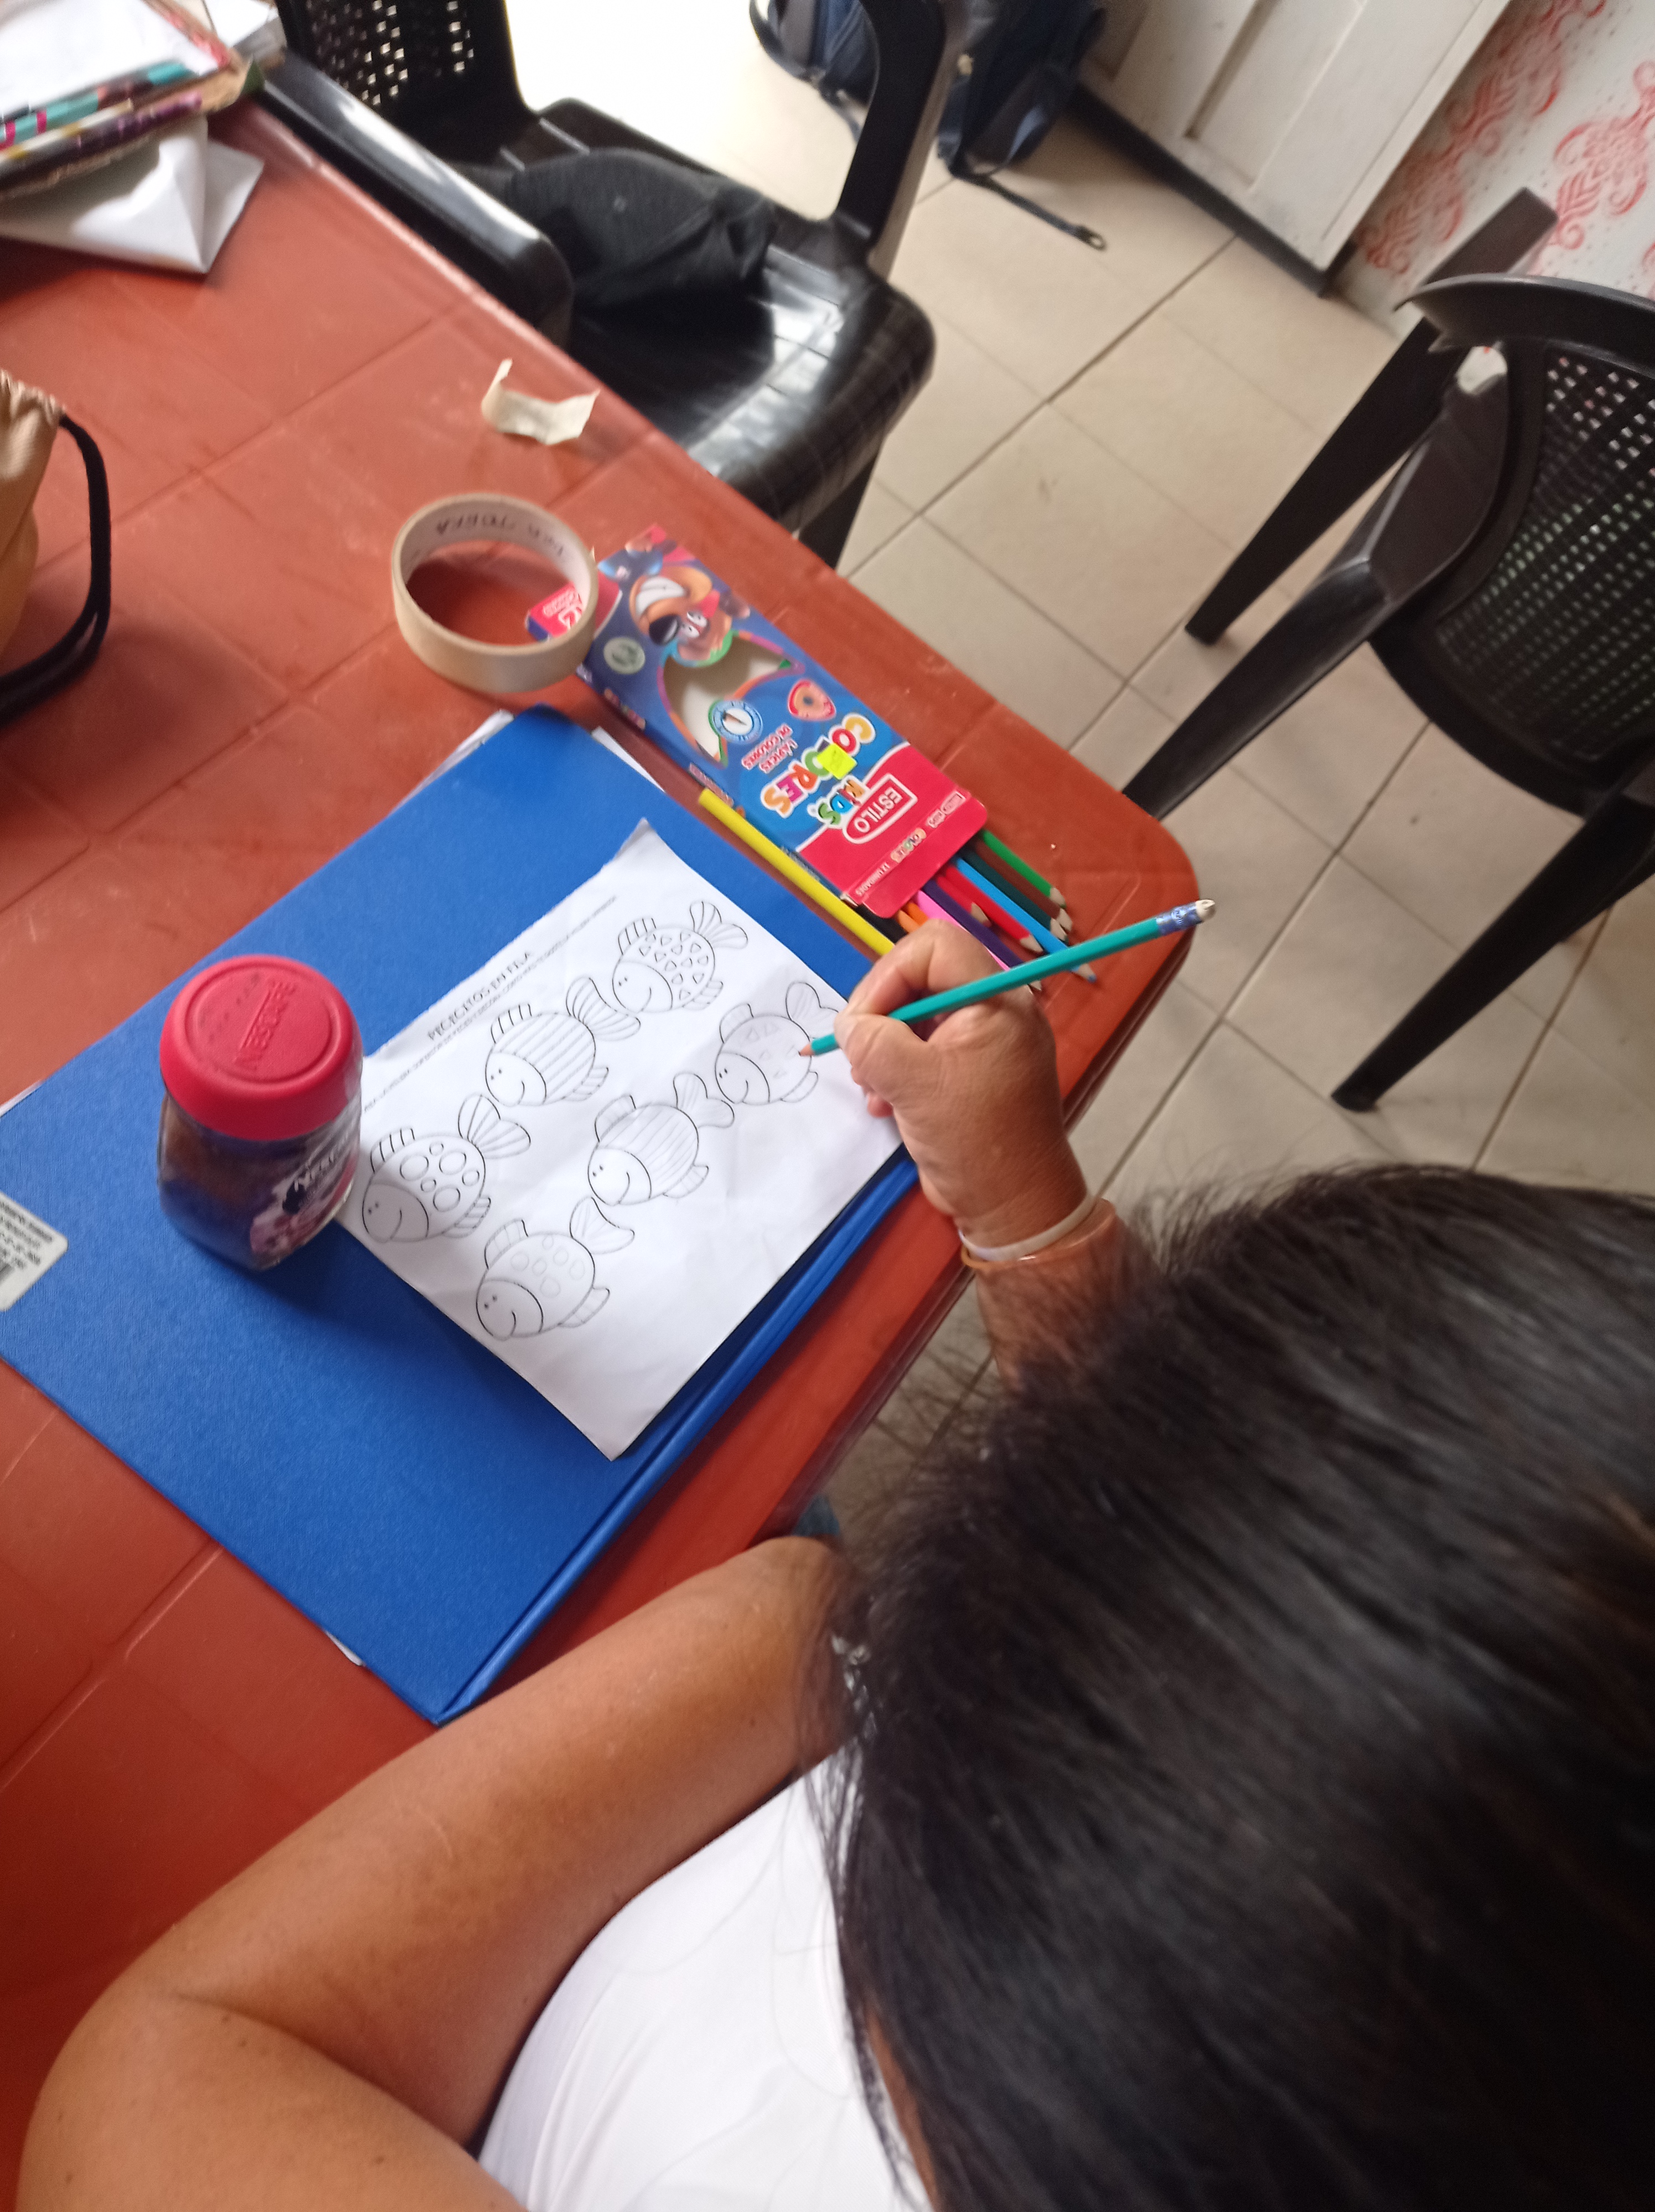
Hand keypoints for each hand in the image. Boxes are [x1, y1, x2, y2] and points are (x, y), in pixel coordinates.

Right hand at [833, 921, 1085, 1250]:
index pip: (935, 947)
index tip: (862, 1021)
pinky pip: (924, 1048)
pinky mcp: (970, 1071)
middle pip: (921, 978)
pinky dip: (897, 1069)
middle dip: (881, 1015)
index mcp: (998, 1001)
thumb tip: (849, 1025)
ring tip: (872, 1089)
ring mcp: (983, 1041)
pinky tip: (885, 1103)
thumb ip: (874, 1043)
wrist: (1013, 1207)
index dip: (889, 974)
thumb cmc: (975, 1141)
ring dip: (883, 1048)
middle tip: (859, 1056)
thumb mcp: (914, 1086)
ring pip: (916, 1015)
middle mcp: (995, 1011)